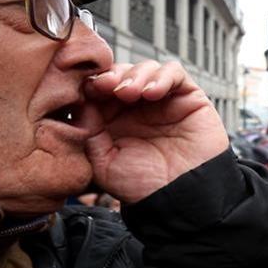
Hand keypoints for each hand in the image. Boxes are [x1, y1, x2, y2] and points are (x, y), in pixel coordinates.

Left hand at [83, 61, 229, 202]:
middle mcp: (137, 107)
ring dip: (135, 74)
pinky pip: (175, 73)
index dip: (92, 82)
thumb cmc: (143, 186)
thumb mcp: (102, 162)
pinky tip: (152, 93)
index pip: (100, 87)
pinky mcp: (188, 97)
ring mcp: (163, 100)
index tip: (86, 89)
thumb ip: (88, 132)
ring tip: (130, 92)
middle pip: (122, 72)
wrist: (180, 199)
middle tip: (106, 86)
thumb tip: (79, 101)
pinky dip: (162, 77)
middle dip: (112, 75)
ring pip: (146, 68)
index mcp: (113, 119)